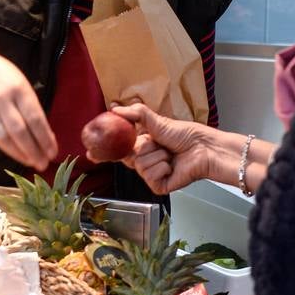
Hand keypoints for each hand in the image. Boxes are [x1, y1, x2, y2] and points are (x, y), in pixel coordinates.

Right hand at [0, 47, 56, 171]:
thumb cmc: (3, 78)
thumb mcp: (21, 85)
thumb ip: (32, 108)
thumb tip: (47, 135)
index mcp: (19, 89)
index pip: (35, 118)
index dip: (44, 137)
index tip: (53, 152)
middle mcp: (3, 99)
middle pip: (20, 130)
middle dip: (33, 150)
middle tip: (44, 164)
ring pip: (5, 137)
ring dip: (20, 153)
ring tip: (33, 163)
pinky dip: (8, 149)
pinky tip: (18, 155)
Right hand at [112, 103, 226, 194]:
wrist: (204, 148)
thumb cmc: (186, 135)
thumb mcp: (158, 120)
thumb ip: (135, 114)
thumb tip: (115, 108)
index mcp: (142, 146)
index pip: (119, 151)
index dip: (104, 153)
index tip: (91, 154)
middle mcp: (145, 161)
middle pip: (129, 156)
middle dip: (145, 146)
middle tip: (160, 144)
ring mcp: (152, 175)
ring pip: (140, 165)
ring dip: (157, 156)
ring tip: (170, 154)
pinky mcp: (159, 186)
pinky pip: (150, 176)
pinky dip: (162, 167)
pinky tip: (172, 165)